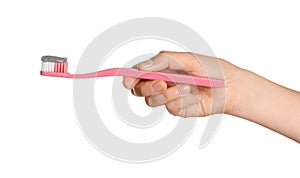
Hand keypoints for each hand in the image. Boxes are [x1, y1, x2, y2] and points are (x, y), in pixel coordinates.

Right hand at [123, 51, 238, 116]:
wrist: (229, 86)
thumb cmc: (209, 68)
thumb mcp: (186, 59)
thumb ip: (163, 61)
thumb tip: (141, 68)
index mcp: (161, 68)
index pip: (138, 74)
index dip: (129, 78)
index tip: (127, 82)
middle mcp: (161, 83)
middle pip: (139, 90)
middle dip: (148, 88)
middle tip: (162, 84)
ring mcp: (169, 97)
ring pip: (152, 101)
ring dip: (168, 94)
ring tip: (187, 87)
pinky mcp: (177, 109)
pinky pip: (170, 107)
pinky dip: (182, 100)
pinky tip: (194, 95)